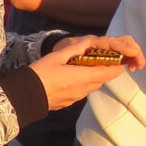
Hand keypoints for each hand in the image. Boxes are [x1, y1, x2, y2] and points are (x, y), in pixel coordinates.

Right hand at [30, 35, 144, 110]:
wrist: (24, 97)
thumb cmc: (39, 75)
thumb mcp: (55, 58)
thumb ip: (74, 49)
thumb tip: (87, 42)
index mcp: (82, 77)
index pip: (109, 73)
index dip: (117, 67)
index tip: (121, 60)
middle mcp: (83, 89)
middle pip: (102, 80)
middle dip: (105, 70)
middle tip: (102, 59)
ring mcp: (76, 98)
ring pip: (92, 86)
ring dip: (93, 77)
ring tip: (86, 66)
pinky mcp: (69, 102)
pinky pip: (82, 91)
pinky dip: (83, 83)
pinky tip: (73, 77)